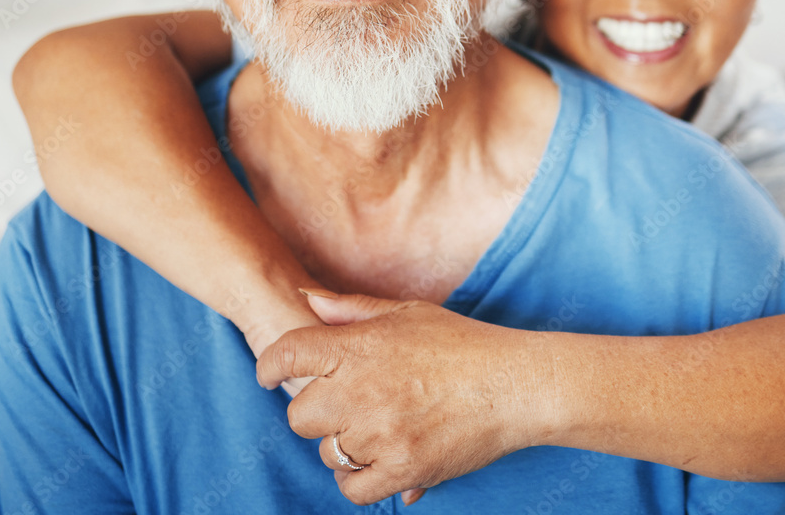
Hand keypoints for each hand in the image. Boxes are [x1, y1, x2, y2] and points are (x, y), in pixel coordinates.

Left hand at [256, 292, 545, 505]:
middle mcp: (363, 390)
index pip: (288, 354)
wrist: (513, 384)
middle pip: (299, 414)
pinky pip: (352, 488)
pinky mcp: (402, 469)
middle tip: (343, 401)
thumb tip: (306, 296)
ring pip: (326, 451)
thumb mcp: (406, 312)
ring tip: (372, 426)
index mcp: (361, 346)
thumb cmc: (460, 342)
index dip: (271, 366)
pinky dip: (357, 477)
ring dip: (341, 442)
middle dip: (315, 408)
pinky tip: (375, 459)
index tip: (271, 375)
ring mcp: (381, 434)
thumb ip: (351, 309)